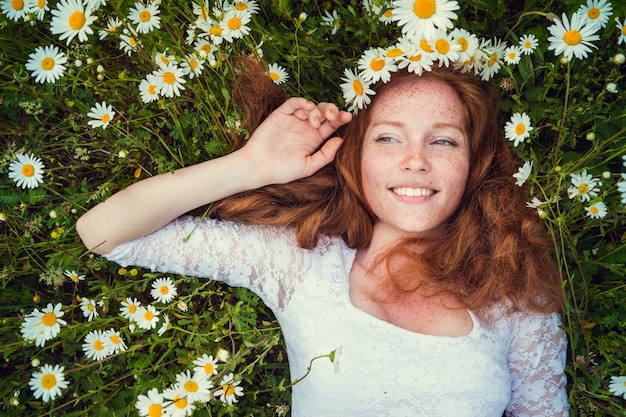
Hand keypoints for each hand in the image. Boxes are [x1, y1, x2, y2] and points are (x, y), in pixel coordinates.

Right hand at [238, 97, 352, 185]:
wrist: (258, 168)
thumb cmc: (282, 171)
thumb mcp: (308, 166)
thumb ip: (325, 154)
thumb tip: (341, 140)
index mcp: (314, 139)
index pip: (331, 125)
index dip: (340, 119)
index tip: (348, 117)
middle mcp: (305, 128)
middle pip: (323, 112)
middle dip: (331, 110)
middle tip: (333, 116)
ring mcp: (293, 120)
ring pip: (310, 106)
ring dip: (317, 110)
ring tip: (314, 122)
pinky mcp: (280, 115)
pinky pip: (293, 103)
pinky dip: (302, 102)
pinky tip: (308, 107)